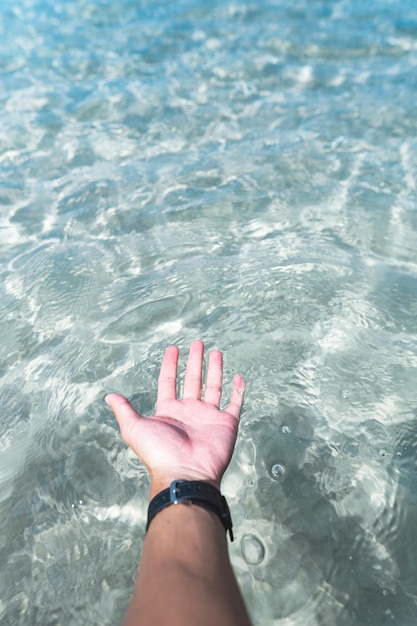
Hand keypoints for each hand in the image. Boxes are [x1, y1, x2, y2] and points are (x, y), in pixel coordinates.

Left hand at [105, 340, 244, 498]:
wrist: (185, 473)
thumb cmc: (158, 452)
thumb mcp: (134, 428)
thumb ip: (124, 410)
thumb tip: (109, 396)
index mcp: (169, 411)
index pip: (169, 381)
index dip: (170, 364)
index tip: (173, 348)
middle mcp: (189, 412)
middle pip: (193, 380)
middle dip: (195, 361)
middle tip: (198, 343)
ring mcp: (209, 417)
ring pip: (213, 387)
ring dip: (215, 370)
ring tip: (216, 352)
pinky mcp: (226, 424)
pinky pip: (234, 404)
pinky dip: (238, 391)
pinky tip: (238, 376)